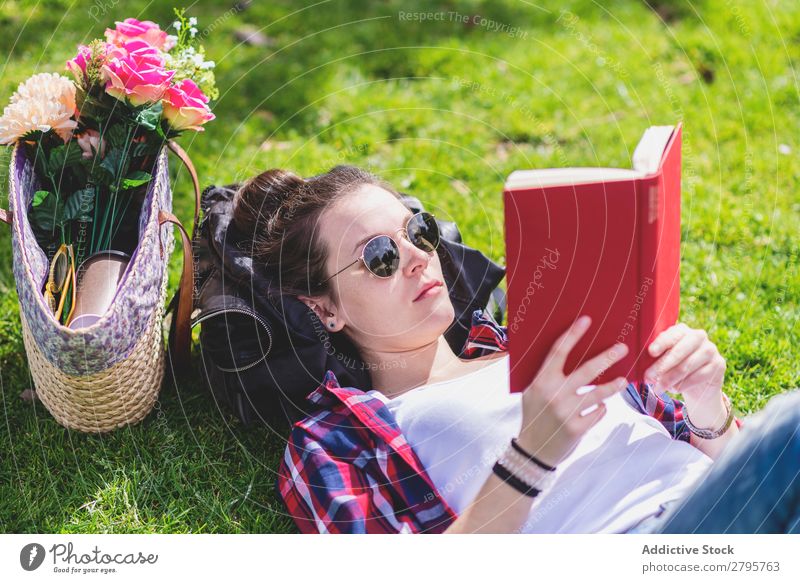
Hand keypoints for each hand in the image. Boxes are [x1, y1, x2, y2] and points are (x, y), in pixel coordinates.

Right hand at [518, 315, 629, 466]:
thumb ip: (547, 377)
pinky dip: (601, 409)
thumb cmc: (534, 416)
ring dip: (613, 386)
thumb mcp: (533, 393)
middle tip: (622, 348)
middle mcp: (554, 394)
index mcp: (541, 381)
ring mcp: (566, 412)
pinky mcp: (577, 428)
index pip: (559, 352)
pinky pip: (598, 413)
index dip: (573, 335)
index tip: (587, 320)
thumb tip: (568, 356)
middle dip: (607, 357)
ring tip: (622, 381)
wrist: (532, 451)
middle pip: (586, 370)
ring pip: (598, 393)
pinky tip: (599, 407)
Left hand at [644, 322, 725, 404]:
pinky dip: (683, 384)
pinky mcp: (719, 364)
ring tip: (658, 388)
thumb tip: (643, 368)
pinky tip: (674, 389)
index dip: (661, 343)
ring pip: (687, 366)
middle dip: (661, 366)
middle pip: (679, 351)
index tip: (651, 352)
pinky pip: (698, 376)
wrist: (698, 384)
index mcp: (682, 330)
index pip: (672, 334)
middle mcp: (698, 336)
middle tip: (648, 378)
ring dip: (669, 379)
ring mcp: (710, 349)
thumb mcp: (664, 360)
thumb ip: (656, 359)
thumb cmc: (674, 368)